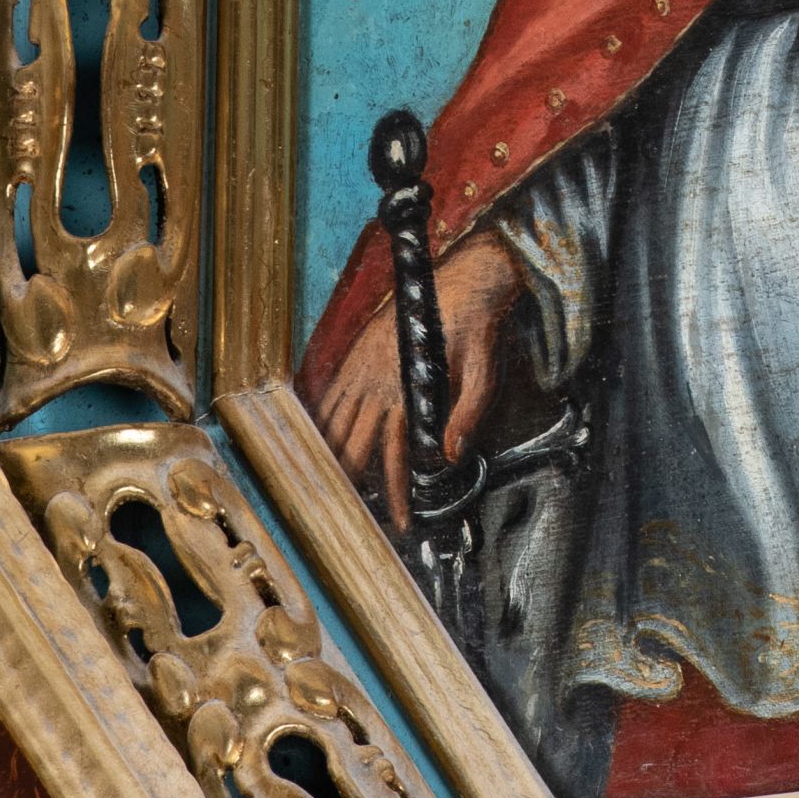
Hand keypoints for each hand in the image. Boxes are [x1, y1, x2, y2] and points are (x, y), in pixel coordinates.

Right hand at [313, 228, 524, 528]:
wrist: (467, 276)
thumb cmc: (477, 326)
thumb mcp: (485, 371)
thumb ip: (468, 413)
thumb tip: (450, 455)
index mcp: (406, 388)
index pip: (394, 454)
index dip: (396, 492)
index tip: (400, 521)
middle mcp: (377, 379)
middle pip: (354, 444)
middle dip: (349, 483)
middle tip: (345, 517)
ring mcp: (362, 364)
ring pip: (334, 421)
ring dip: (330, 456)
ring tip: (325, 488)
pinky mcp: (358, 351)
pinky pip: (329, 392)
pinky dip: (318, 420)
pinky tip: (313, 439)